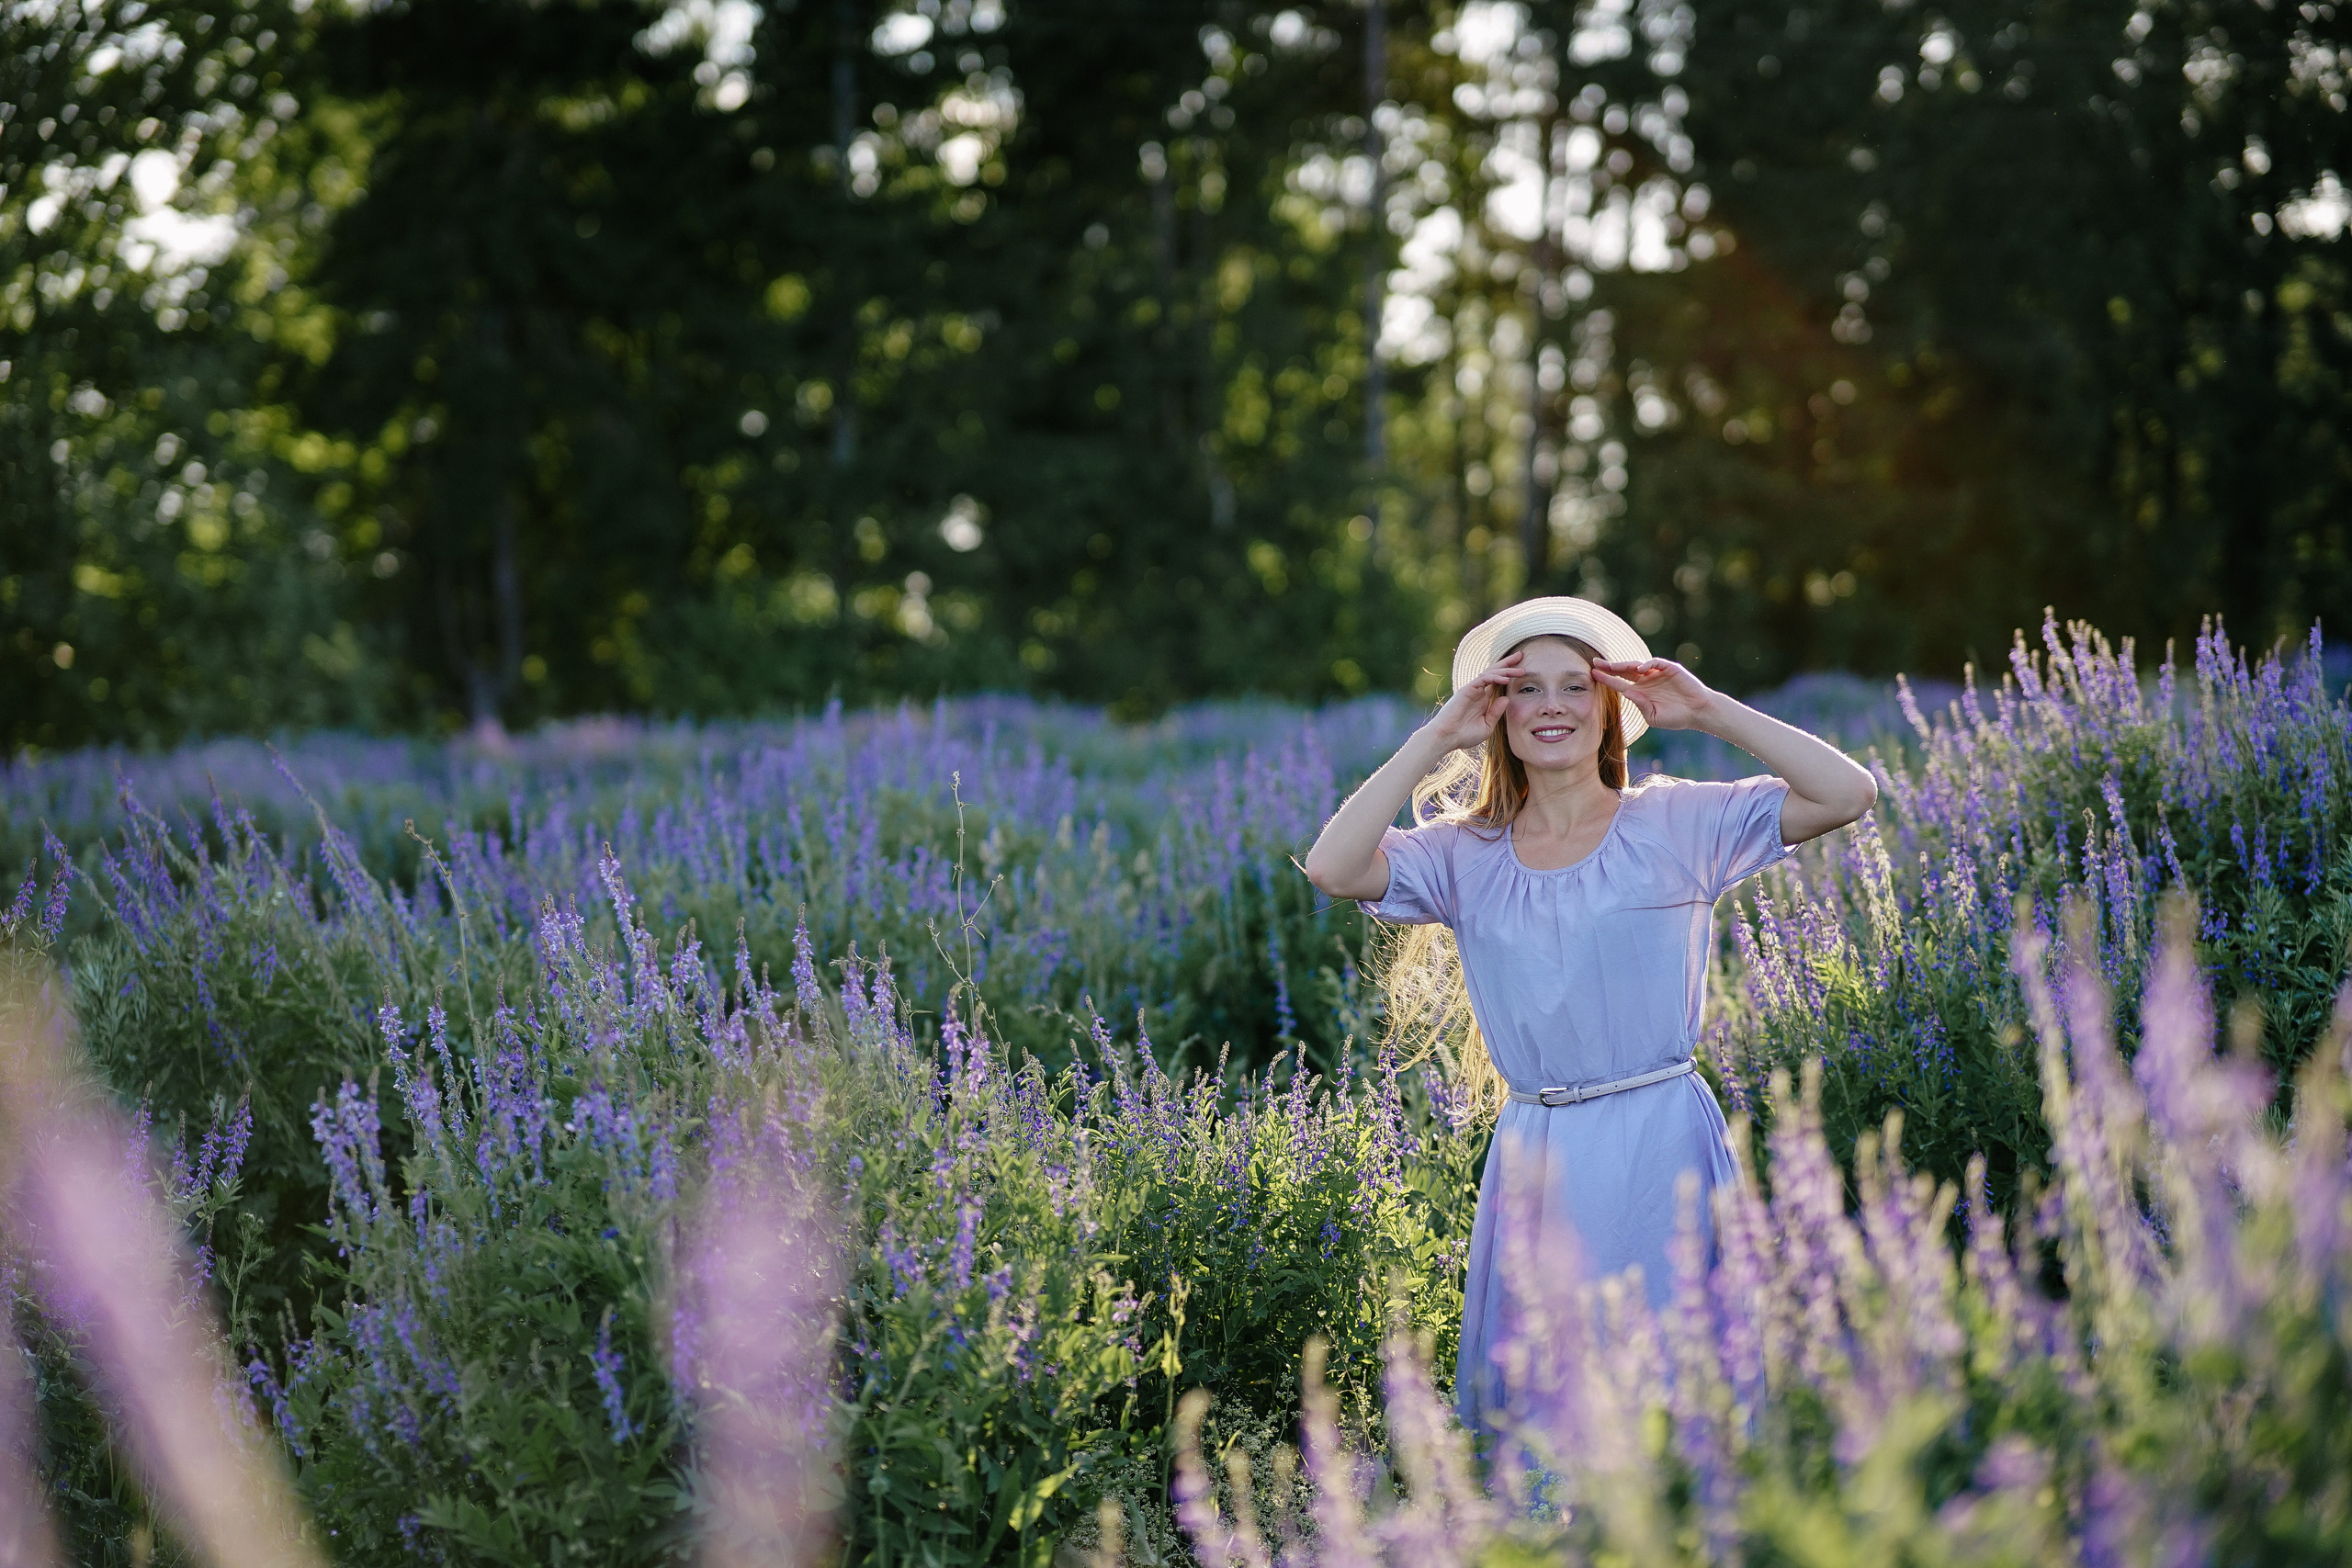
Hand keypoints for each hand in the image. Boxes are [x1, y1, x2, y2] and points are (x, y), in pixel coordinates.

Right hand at [1421, 651, 1521, 753]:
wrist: (1446, 738)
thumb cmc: (1464, 735)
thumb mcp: (1486, 726)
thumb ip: (1496, 712)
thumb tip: (1506, 698)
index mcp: (1483, 699)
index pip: (1497, 681)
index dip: (1508, 673)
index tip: (1522, 669)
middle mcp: (1478, 691)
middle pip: (1494, 672)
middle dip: (1508, 663)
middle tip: (1521, 655)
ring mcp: (1472, 690)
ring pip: (1490, 673)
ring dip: (1505, 670)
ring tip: (1520, 670)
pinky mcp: (1466, 690)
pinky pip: (1482, 680)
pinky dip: (1494, 678)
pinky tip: (1505, 679)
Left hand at [1589, 658, 1717, 731]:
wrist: (1698, 713)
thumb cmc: (1676, 717)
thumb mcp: (1653, 716)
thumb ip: (1640, 704)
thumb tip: (1627, 693)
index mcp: (1640, 692)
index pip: (1619, 684)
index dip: (1606, 679)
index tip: (1592, 674)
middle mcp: (1646, 680)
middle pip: (1624, 671)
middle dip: (1609, 667)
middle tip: (1594, 662)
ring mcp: (1657, 673)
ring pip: (1637, 665)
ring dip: (1624, 664)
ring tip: (1612, 665)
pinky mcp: (1670, 668)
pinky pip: (1656, 663)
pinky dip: (1647, 664)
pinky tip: (1639, 668)